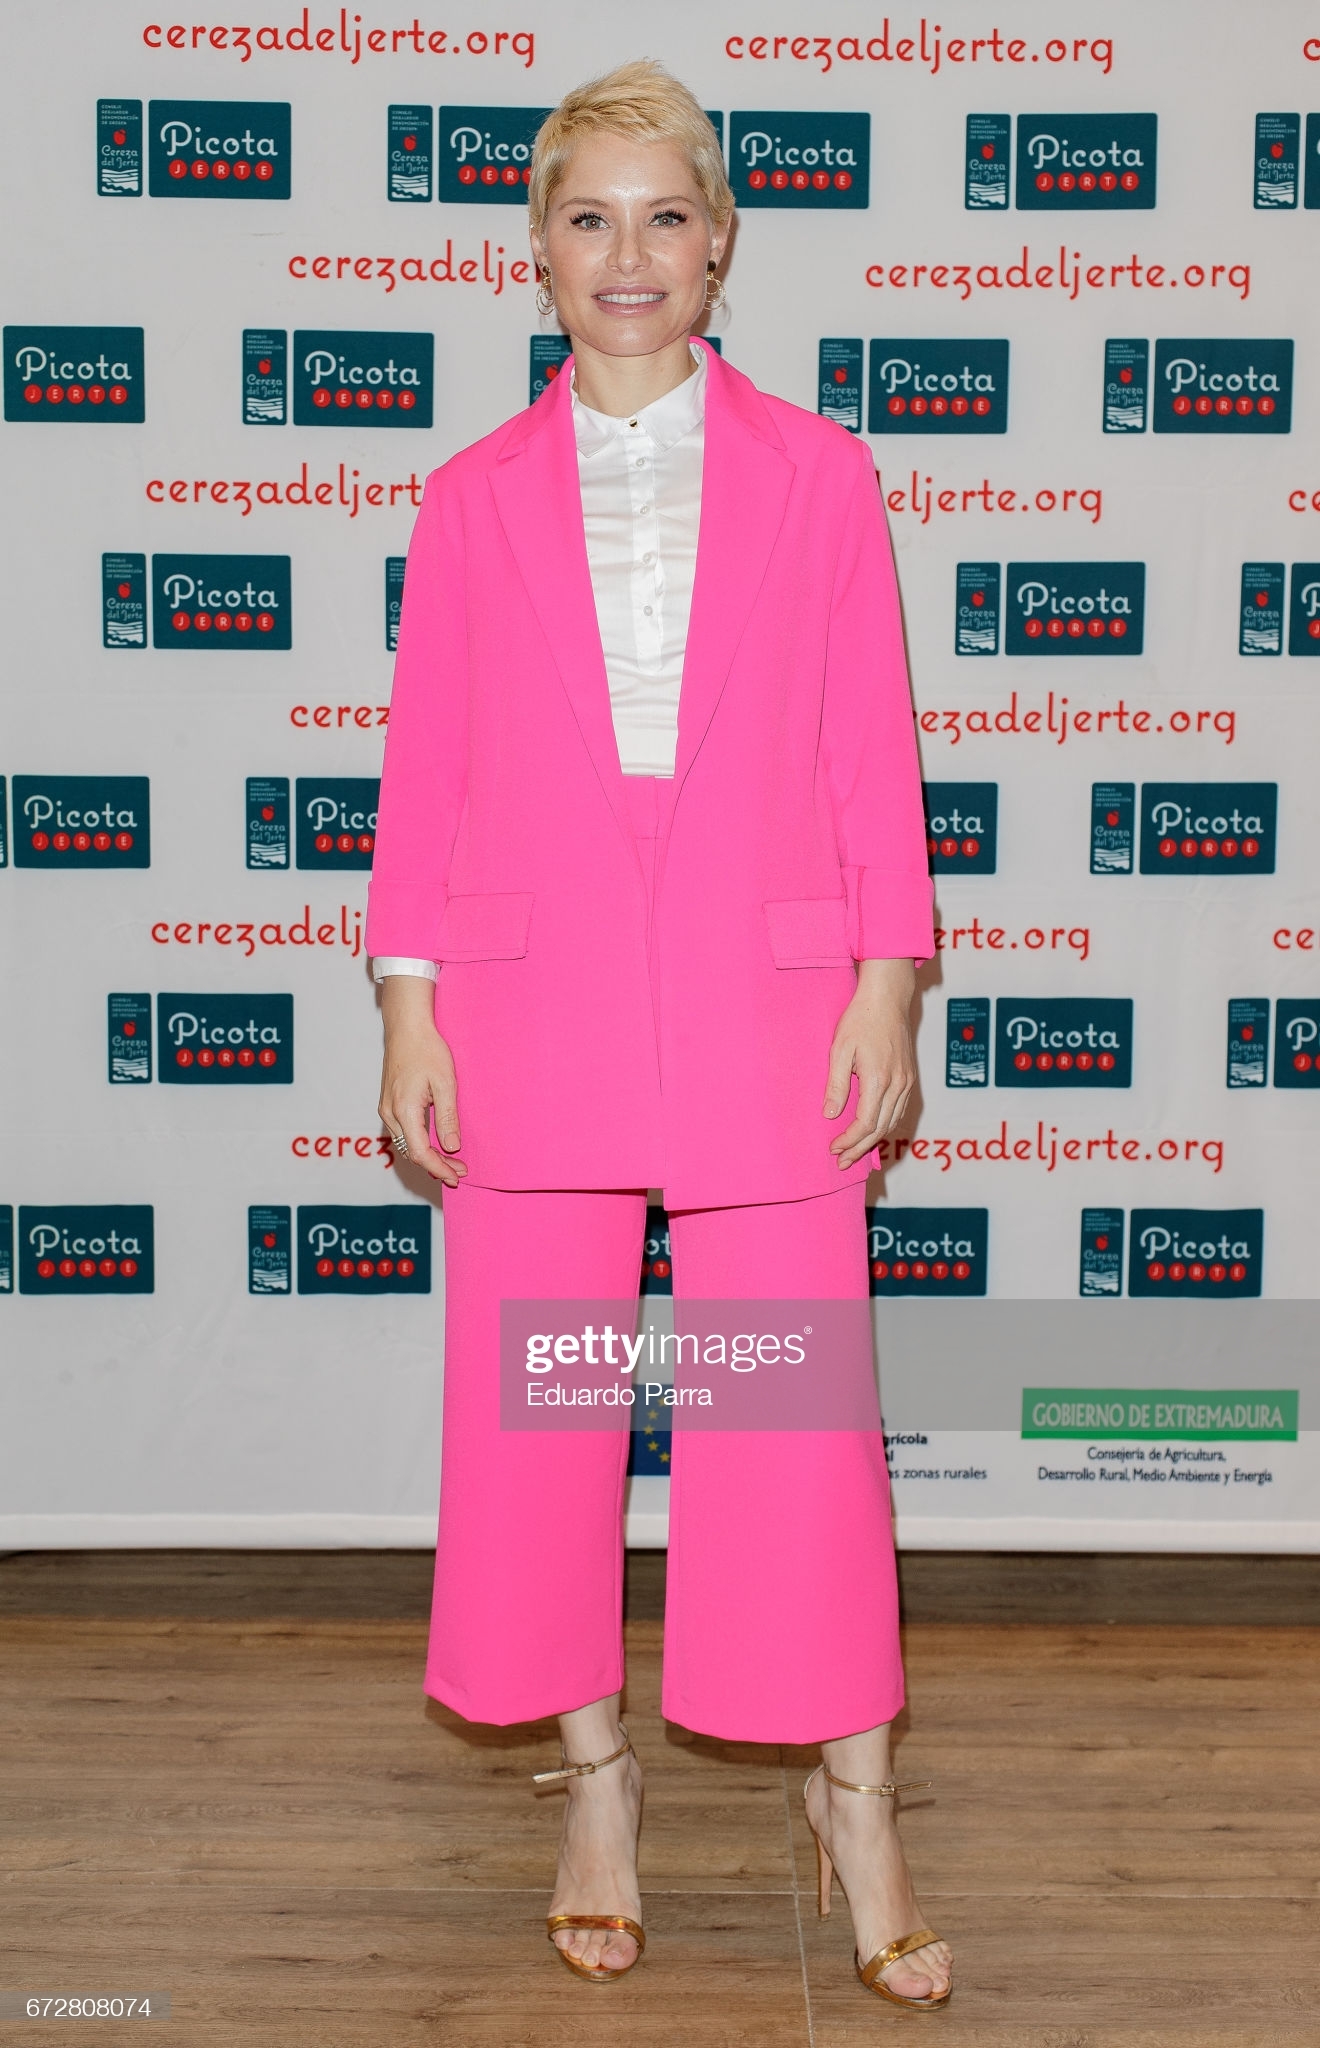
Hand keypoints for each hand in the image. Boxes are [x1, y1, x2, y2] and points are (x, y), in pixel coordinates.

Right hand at [377, 976, 466, 1186]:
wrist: (406, 1028)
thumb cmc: (427, 1051)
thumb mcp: (445, 1083)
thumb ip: (447, 1117)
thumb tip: (451, 1147)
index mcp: (404, 1110)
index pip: (420, 1153)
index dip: (439, 1169)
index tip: (457, 1177)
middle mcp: (390, 1113)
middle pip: (411, 1153)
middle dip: (436, 1166)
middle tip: (460, 1172)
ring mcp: (386, 1109)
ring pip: (405, 1145)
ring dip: (427, 1156)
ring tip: (451, 1162)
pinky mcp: (388, 1104)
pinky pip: (402, 1133)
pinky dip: (418, 1144)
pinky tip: (434, 1144)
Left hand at [823, 958, 916, 1169]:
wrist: (888, 998)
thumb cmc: (861, 1019)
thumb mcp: (839, 1050)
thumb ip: (836, 1085)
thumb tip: (829, 1115)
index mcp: (879, 1079)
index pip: (865, 1123)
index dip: (849, 1141)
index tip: (833, 1148)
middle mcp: (897, 1084)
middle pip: (880, 1129)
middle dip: (860, 1149)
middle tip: (842, 1162)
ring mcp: (906, 1082)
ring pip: (892, 1123)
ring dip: (873, 1141)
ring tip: (855, 1153)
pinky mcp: (909, 1077)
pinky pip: (899, 1111)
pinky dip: (886, 1126)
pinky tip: (873, 1132)